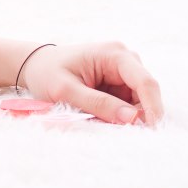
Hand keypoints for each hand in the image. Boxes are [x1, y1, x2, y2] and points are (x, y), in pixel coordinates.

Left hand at [20, 42, 163, 125]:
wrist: (35, 65)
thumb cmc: (46, 73)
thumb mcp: (65, 91)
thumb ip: (98, 103)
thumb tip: (132, 118)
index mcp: (114, 54)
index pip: (145, 82)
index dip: (153, 108)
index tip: (152, 131)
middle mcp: (124, 59)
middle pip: (145, 93)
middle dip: (137, 115)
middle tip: (118, 132)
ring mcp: (122, 71)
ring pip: (138, 101)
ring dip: (126, 116)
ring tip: (99, 121)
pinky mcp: (118, 83)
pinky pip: (127, 104)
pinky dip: (118, 114)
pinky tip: (100, 117)